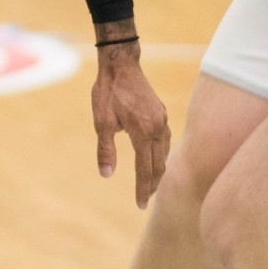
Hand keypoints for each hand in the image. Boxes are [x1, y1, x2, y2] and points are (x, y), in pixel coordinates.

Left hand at [90, 42, 169, 207]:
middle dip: (152, 184)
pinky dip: (161, 154)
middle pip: (159, 164)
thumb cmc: (108, 91)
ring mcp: (162, 120)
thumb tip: (106, 175)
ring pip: (165, 153)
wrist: (121, 63)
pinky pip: (166, 140)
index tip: (140, 205)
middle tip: (145, 199)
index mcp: (143, 132)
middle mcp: (157, 128)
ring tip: (150, 183)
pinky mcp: (162, 113)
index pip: (146, 169)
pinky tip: (155, 158)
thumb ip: (106, 149)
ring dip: (158, 170)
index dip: (143, 189)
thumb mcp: (101, 121)